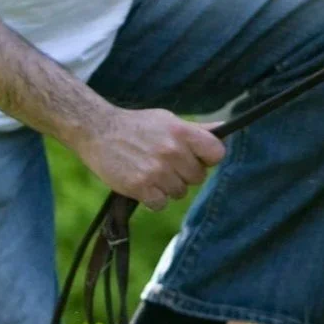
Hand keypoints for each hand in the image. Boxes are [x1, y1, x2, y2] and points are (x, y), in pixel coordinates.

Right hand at [71, 104, 225, 210]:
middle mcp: (172, 151)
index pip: (217, 153)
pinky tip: (144, 184)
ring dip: (168, 187)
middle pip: (198, 177)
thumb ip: (196, 129)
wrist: (98, 131)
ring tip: (152, 172)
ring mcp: (156, 170)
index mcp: (182, 132)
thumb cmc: (138, 125)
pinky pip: (161, 204)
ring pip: (179, 192)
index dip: (209, 158)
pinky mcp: (140, 187)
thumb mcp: (168, 119)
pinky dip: (153, 199)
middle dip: (186, 174)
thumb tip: (224, 128)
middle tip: (168, 165)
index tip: (198, 158)